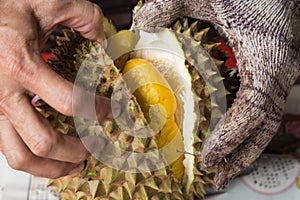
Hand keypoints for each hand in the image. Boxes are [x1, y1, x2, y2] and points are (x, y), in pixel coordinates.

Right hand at [0, 0, 113, 177]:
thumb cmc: (4, 9)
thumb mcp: (47, 3)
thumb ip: (83, 16)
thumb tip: (104, 39)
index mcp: (20, 64)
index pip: (70, 102)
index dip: (98, 111)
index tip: (114, 112)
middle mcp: (2, 92)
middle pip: (44, 141)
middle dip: (76, 150)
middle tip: (95, 147)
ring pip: (20, 156)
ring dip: (52, 167)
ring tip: (75, 164)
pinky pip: (7, 148)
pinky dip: (32, 159)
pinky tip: (50, 155)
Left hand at [134, 0, 299, 188]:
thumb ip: (170, 5)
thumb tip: (140, 22)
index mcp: (267, 53)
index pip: (254, 107)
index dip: (233, 135)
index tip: (211, 156)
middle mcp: (280, 69)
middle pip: (264, 124)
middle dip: (241, 154)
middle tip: (216, 175)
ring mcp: (279, 73)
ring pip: (266, 121)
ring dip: (245, 147)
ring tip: (223, 168)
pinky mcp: (272, 71)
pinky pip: (262, 108)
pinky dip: (246, 128)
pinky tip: (229, 137)